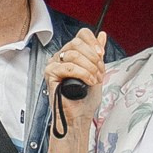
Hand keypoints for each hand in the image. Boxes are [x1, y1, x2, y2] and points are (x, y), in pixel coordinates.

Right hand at [41, 28, 107, 152]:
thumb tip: (102, 35)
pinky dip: (82, 74)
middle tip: (99, 72)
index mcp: (72, 54)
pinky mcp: (50, 74)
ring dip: (89, 67)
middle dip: (93, 58)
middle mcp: (61, 57)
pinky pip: (67, 67)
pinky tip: (87, 82)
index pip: (81, 35)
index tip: (101, 54)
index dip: (93, 42)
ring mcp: (54, 65)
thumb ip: (98, 53)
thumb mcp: (98, 71)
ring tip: (94, 79)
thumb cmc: (86, 99)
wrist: (79, 117)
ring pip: (73, 54)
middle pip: (77, 43)